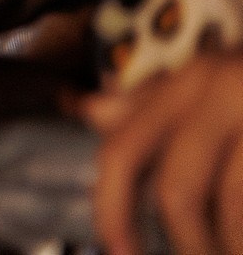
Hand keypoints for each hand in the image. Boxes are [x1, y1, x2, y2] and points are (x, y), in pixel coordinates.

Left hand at [83, 49, 242, 254]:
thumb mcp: (212, 82)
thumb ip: (153, 103)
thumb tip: (90, 111)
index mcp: (190, 80)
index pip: (125, 148)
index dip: (111, 206)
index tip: (117, 251)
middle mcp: (225, 89)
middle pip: (180, 190)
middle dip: (187, 244)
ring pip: (232, 204)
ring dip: (230, 245)